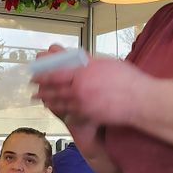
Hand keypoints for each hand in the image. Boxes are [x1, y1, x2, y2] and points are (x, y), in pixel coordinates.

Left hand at [31, 45, 149, 126]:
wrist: (140, 101)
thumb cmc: (126, 79)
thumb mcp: (106, 64)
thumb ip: (87, 61)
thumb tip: (75, 57)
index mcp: (84, 72)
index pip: (57, 72)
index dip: (43, 74)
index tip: (35, 73)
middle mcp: (81, 88)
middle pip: (55, 88)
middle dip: (42, 88)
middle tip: (33, 87)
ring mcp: (83, 103)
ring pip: (60, 101)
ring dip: (48, 99)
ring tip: (40, 98)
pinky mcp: (88, 115)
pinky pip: (69, 111)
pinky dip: (60, 108)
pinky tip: (55, 107)